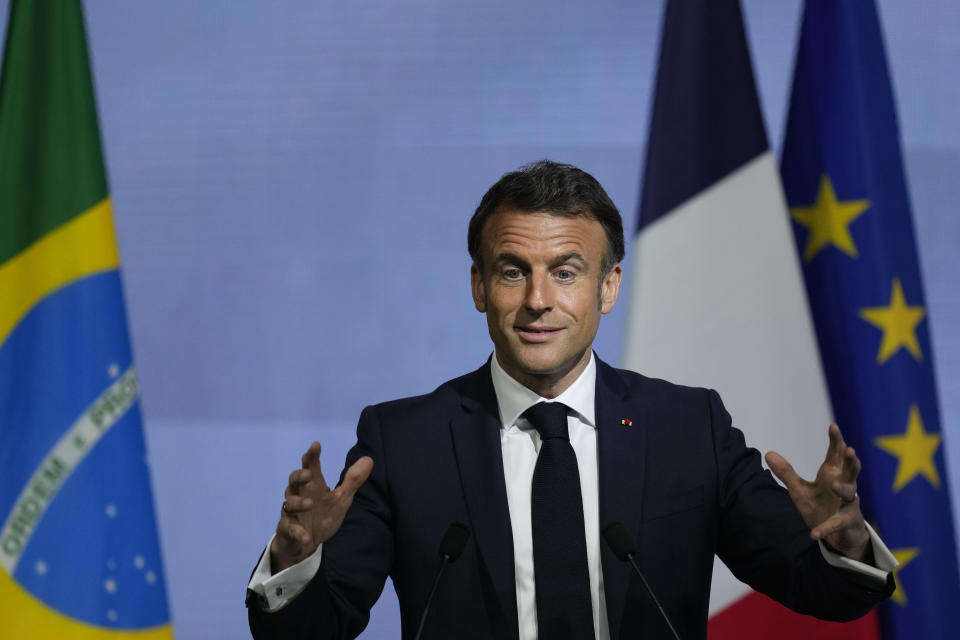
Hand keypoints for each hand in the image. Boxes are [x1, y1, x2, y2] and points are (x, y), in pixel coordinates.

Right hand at [270, 441, 373, 572]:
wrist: (306, 543)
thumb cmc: (322, 515)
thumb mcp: (341, 499)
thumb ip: (353, 481)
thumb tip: (369, 459)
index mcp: (313, 485)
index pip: (310, 466)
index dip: (312, 455)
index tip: (316, 445)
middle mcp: (300, 495)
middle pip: (294, 480)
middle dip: (299, 475)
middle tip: (309, 474)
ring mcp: (292, 512)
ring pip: (289, 503)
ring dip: (299, 502)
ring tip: (310, 504)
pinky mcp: (288, 530)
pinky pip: (290, 529)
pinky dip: (298, 533)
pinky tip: (307, 537)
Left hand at [765, 424, 870, 561]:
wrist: (837, 535)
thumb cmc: (822, 506)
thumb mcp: (800, 490)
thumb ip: (786, 473)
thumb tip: (768, 452)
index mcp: (832, 475)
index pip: (836, 455)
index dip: (836, 441)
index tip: (833, 426)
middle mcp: (843, 486)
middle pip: (850, 470)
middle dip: (850, 461)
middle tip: (850, 450)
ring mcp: (848, 504)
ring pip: (850, 493)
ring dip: (843, 489)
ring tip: (833, 485)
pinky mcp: (847, 522)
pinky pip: (837, 524)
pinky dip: (825, 528)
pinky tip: (814, 533)